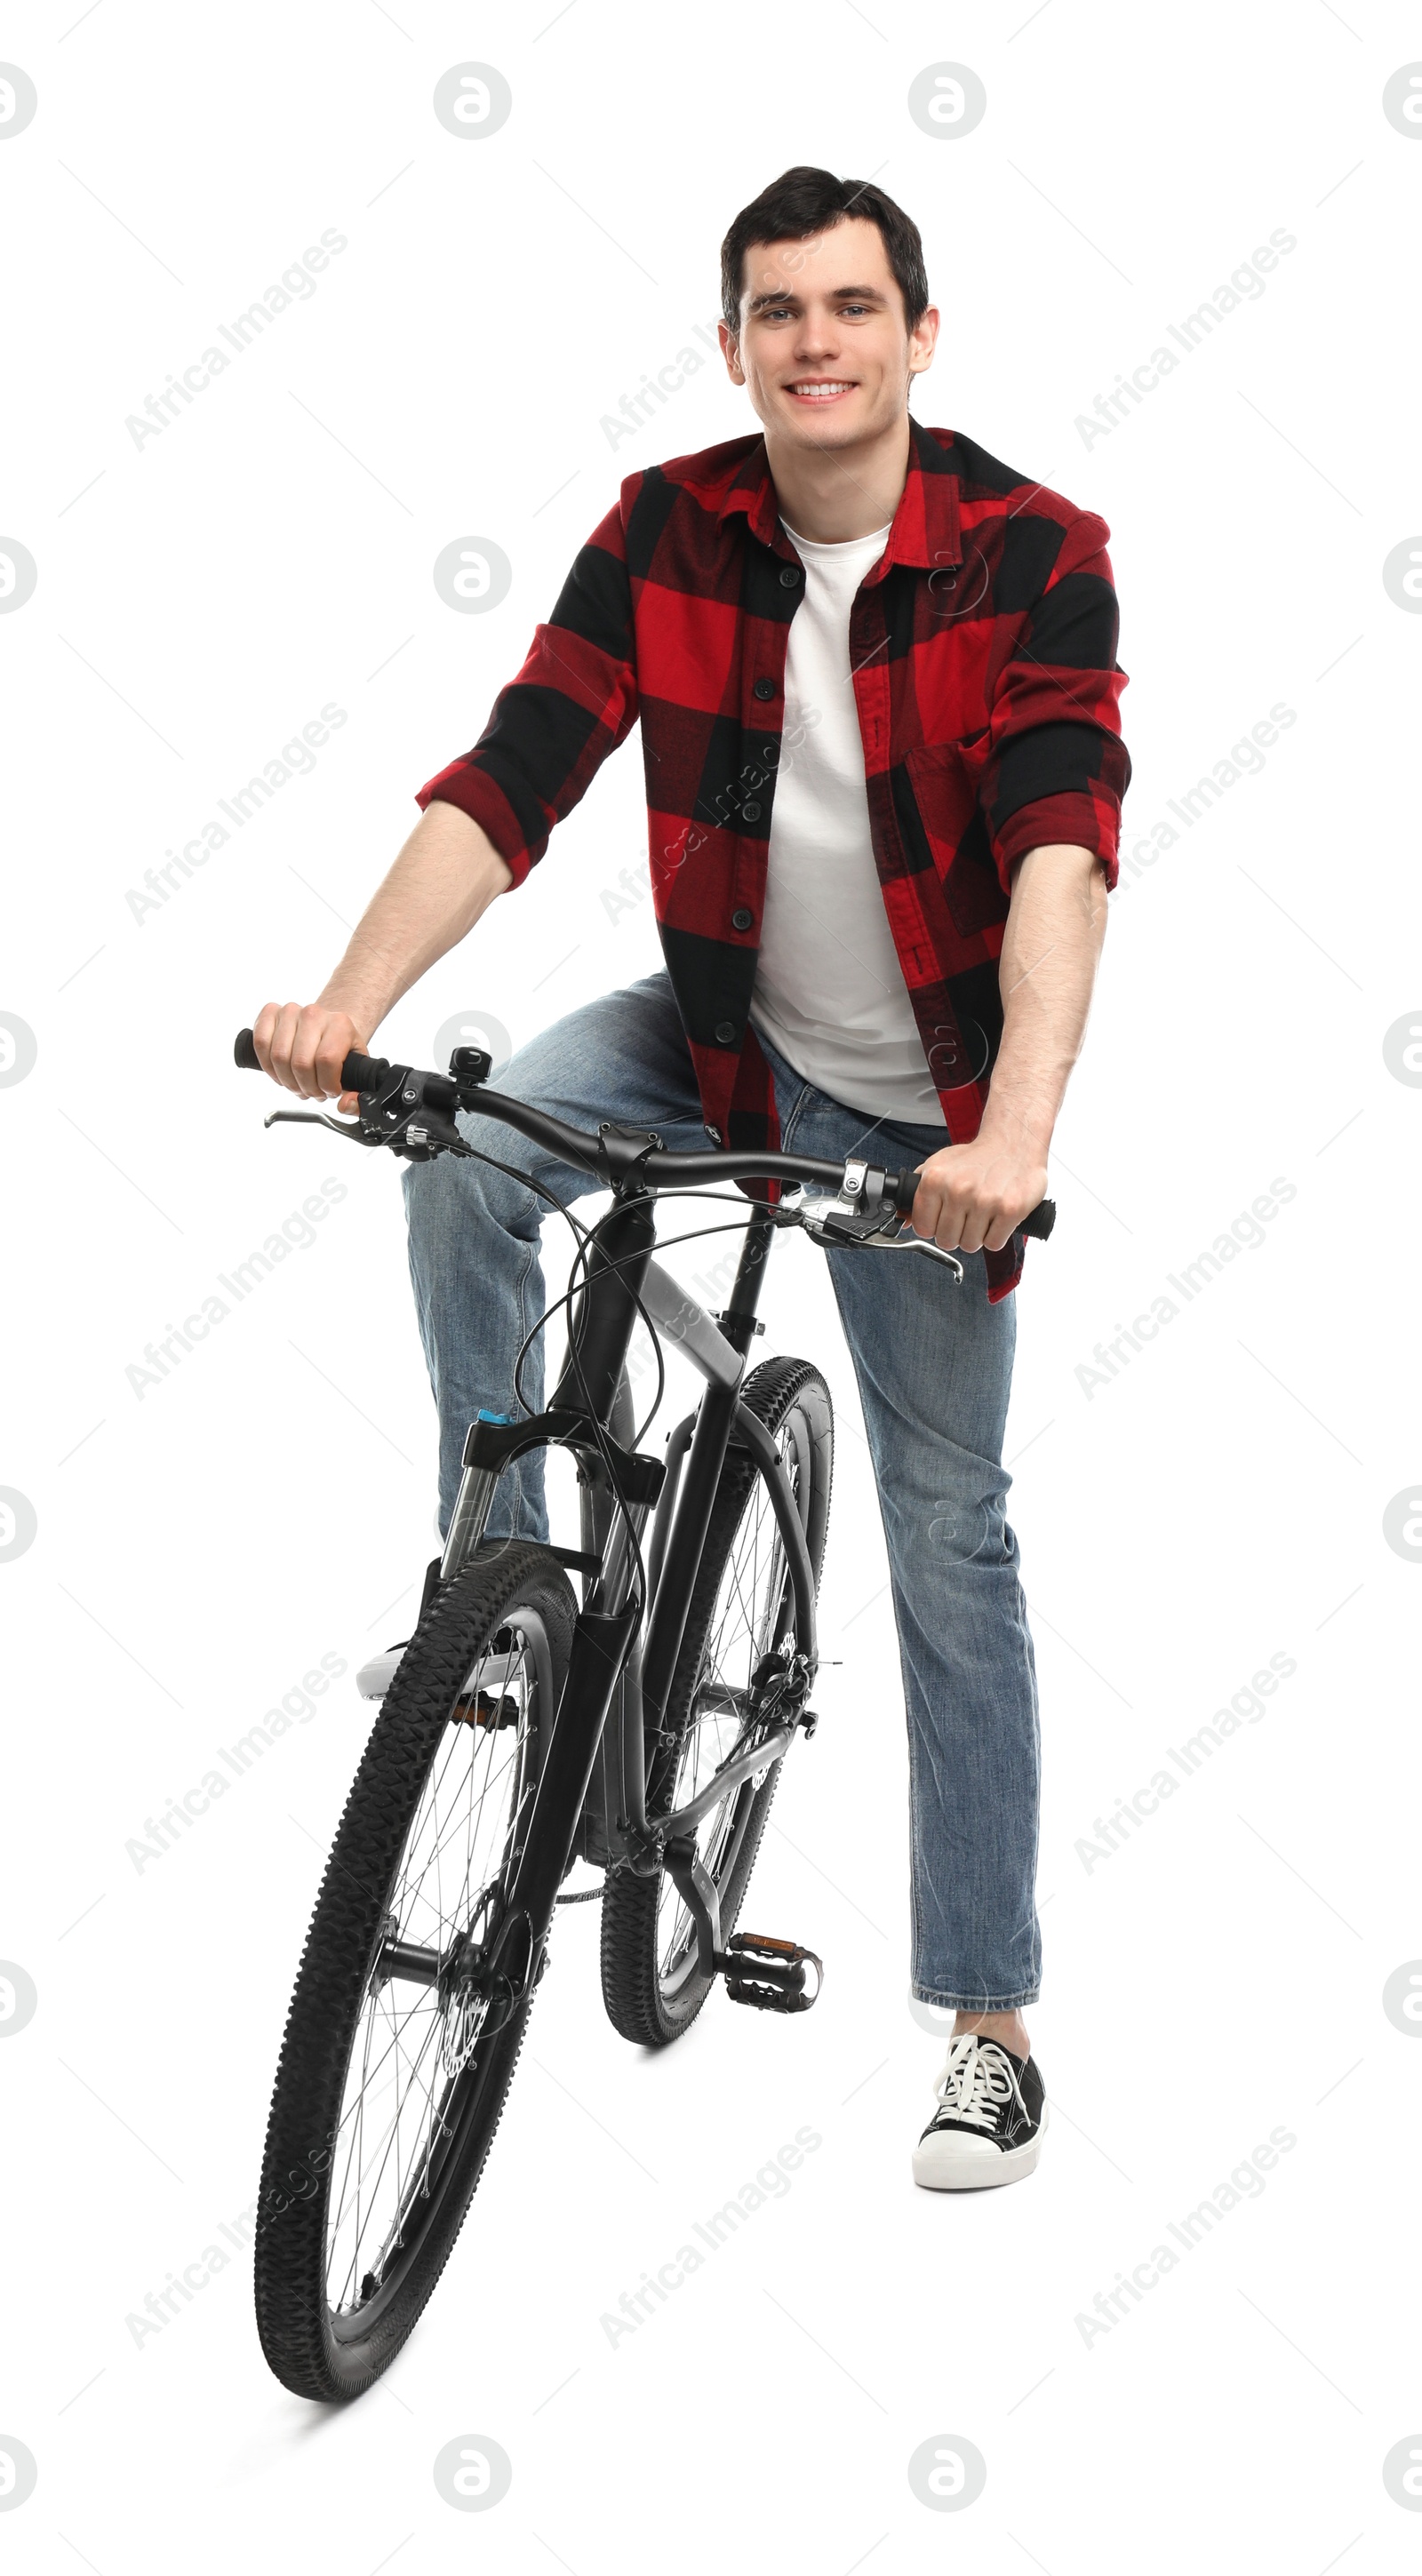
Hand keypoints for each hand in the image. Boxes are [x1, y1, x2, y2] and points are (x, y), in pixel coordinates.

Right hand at [251, 1002, 368, 1113]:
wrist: (327, 1026)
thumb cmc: (340, 1047)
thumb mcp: (356, 1068)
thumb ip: (358, 1092)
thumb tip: (346, 1105)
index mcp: (340, 1024)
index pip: (327, 1060)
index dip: (325, 1085)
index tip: (329, 1091)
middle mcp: (314, 1014)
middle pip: (300, 1063)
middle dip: (305, 1087)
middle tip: (312, 1091)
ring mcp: (290, 1011)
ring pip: (278, 1057)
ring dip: (286, 1080)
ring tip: (297, 1084)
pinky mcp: (270, 1012)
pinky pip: (260, 1043)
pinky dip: (268, 1066)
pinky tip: (280, 1072)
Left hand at [907, 1135, 1047, 1256]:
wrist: (1014, 1143)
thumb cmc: (976, 1158)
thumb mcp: (939, 1166)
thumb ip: (918, 1192)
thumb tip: (903, 1221)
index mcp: (935, 1179)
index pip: (923, 1228)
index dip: (934, 1227)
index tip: (943, 1219)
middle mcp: (958, 1189)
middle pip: (946, 1241)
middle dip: (956, 1233)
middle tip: (966, 1216)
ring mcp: (985, 1201)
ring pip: (970, 1245)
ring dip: (976, 1236)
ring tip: (982, 1215)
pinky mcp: (1010, 1210)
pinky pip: (993, 1244)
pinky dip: (995, 1236)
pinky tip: (996, 1217)